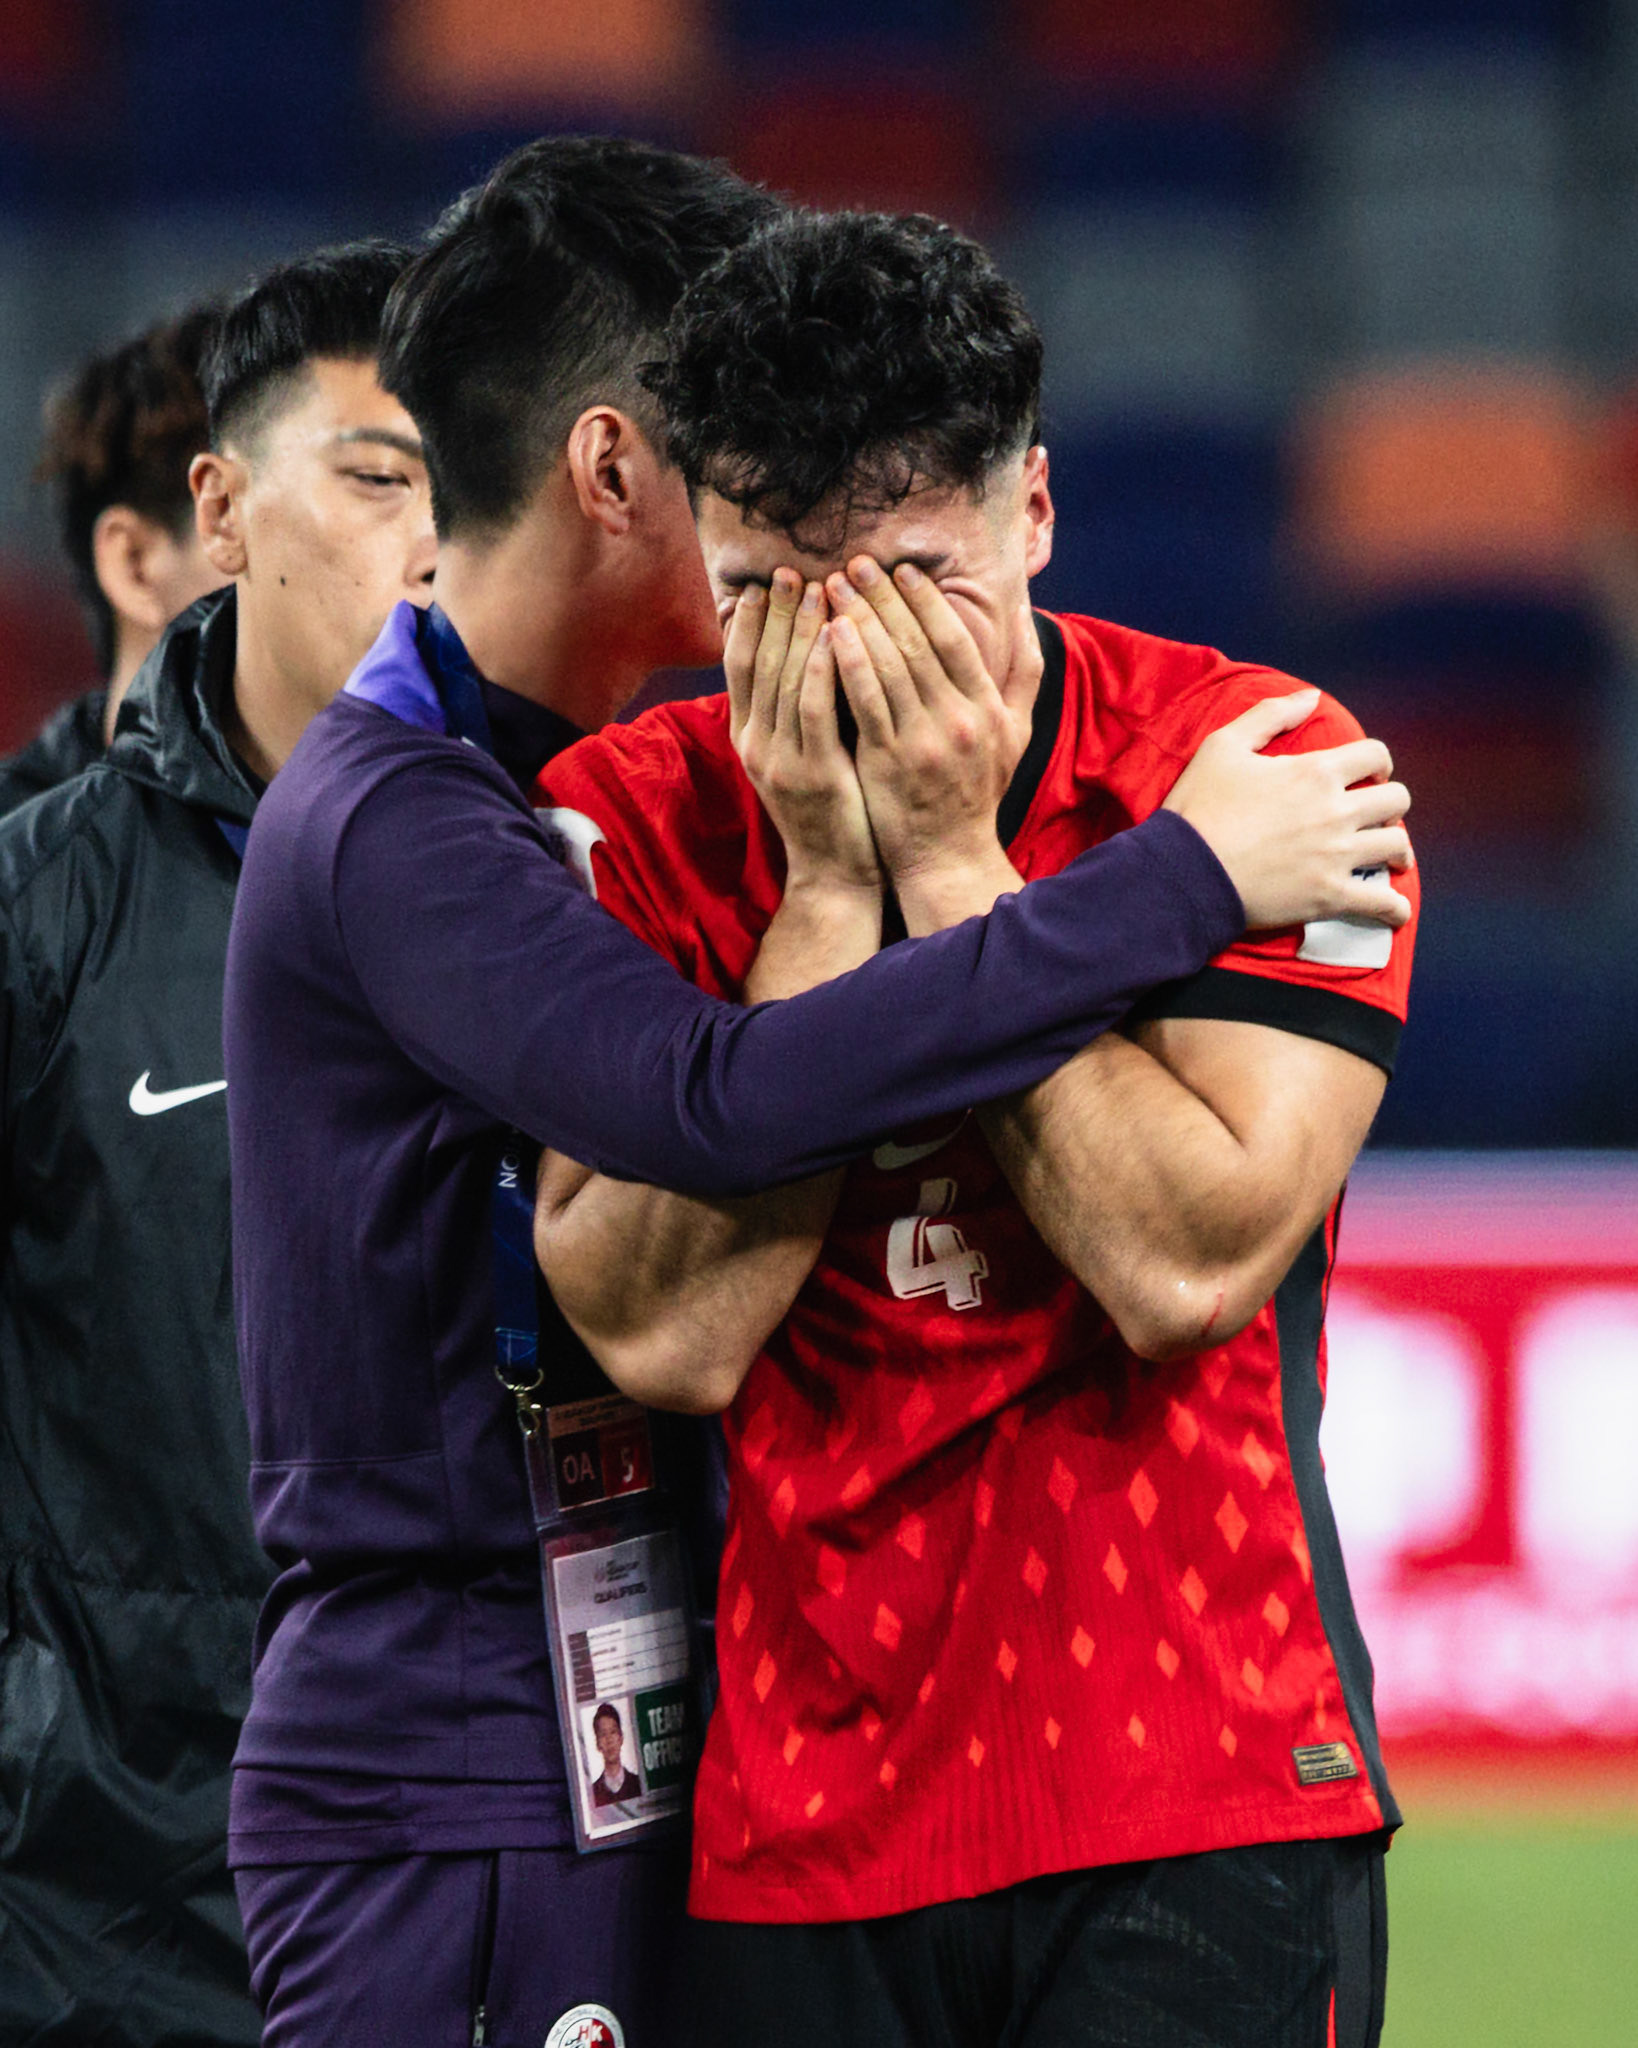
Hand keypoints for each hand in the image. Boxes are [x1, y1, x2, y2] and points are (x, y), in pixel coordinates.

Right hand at [725, 570, 880, 900]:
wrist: (835, 876)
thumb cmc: (829, 810)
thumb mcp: (799, 754)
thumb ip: (795, 708)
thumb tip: (805, 651)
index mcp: (748, 736)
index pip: (740, 664)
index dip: (750, 620)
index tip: (764, 581)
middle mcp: (756, 744)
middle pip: (759, 663)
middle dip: (774, 612)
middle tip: (788, 569)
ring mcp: (781, 760)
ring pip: (784, 679)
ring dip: (800, 629)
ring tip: (816, 587)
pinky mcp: (814, 774)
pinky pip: (813, 711)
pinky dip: (821, 668)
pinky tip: (837, 635)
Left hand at [827, 559, 1034, 929]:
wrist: (948, 858)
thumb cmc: (977, 792)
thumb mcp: (1016, 733)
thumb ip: (1024, 672)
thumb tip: (1025, 612)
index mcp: (988, 708)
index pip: (955, 639)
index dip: (927, 600)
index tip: (901, 568)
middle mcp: (960, 719)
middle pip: (917, 643)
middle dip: (884, 597)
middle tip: (855, 562)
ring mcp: (923, 741)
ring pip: (889, 665)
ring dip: (860, 619)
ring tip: (833, 587)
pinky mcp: (889, 761)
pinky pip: (866, 701)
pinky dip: (849, 663)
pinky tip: (830, 634)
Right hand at [1163, 689, 1413, 930]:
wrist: (1183, 872)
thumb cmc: (1199, 807)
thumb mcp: (1223, 745)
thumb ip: (1270, 715)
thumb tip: (1312, 696)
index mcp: (1316, 772)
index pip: (1375, 755)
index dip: (1377, 762)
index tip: (1369, 775)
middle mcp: (1336, 811)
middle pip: (1396, 800)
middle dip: (1389, 804)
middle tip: (1372, 815)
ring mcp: (1337, 856)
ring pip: (1397, 846)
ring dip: (1397, 849)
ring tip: (1387, 857)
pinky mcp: (1330, 896)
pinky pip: (1382, 903)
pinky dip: (1394, 908)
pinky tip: (1395, 910)